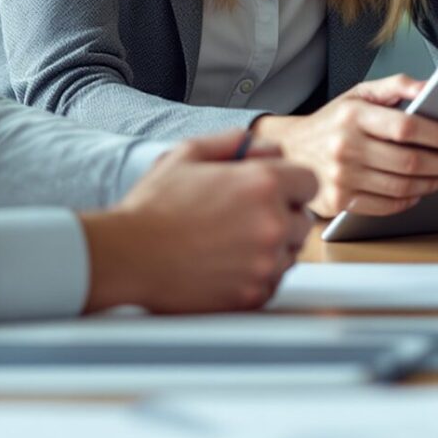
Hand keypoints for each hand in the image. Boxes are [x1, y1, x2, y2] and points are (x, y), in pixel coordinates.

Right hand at [78, 127, 316, 312]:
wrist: (128, 257)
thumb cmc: (153, 207)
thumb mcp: (187, 154)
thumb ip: (232, 142)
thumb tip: (260, 146)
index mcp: (263, 184)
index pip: (310, 182)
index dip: (291, 185)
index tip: (275, 192)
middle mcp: (272, 224)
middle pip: (303, 220)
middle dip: (282, 216)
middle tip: (245, 218)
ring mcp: (265, 263)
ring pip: (291, 253)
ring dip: (271, 247)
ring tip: (230, 242)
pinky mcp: (254, 295)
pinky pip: (273, 282)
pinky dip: (257, 275)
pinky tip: (225, 264)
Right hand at [249, 74, 437, 217]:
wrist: (290, 150)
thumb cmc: (331, 121)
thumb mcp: (359, 93)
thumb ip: (396, 85)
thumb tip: (429, 86)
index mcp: (353, 115)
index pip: (406, 127)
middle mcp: (346, 146)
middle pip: (408, 162)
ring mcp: (341, 177)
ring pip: (402, 187)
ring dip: (434, 184)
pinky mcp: (338, 202)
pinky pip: (386, 206)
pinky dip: (409, 200)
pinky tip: (420, 191)